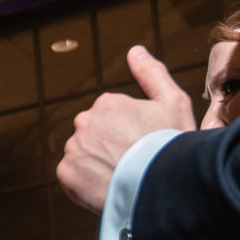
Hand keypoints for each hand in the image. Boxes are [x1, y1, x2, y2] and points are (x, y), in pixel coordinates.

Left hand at [57, 45, 194, 211]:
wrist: (162, 187)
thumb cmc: (172, 145)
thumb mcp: (173, 103)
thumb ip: (152, 74)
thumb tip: (134, 51)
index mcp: (107, 102)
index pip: (113, 119)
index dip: (130, 136)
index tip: (143, 147)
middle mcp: (85, 121)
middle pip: (95, 136)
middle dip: (110, 148)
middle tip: (132, 165)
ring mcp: (73, 147)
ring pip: (83, 156)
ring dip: (97, 166)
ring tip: (122, 178)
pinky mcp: (66, 173)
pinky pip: (73, 178)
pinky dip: (86, 184)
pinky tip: (109, 187)